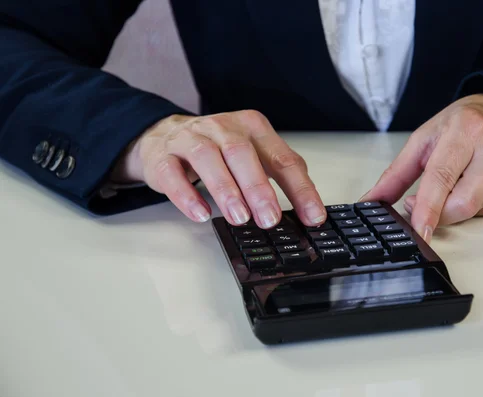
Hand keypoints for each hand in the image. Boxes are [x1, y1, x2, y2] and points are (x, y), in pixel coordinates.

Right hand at [110, 110, 325, 227]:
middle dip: (258, 188)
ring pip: (208, 160)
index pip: (282, 158)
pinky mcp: (164, 157)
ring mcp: (191, 139)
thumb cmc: (218, 149)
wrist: (166, 135)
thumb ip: (276, 174)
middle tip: (270, 219)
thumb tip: (306, 210)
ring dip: (225, 190)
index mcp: (253, 128)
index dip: (300, 188)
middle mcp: (223, 128)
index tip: (313, 216)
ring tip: (239, 217)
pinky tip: (200, 214)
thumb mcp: (253, 153)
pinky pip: (173, 174)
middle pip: (242, 154)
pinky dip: (186, 195)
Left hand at [362, 93, 482, 242]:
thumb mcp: (425, 138)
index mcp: (466, 131)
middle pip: (461, 203)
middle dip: (437, 214)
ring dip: (453, 207)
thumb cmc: (464, 123)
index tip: (418, 230)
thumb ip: (396, 173)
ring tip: (456, 181)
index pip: (442, 177)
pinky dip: (472, 204)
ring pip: (473, 211)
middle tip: (424, 205)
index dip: (428, 208)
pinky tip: (474, 183)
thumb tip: (372, 201)